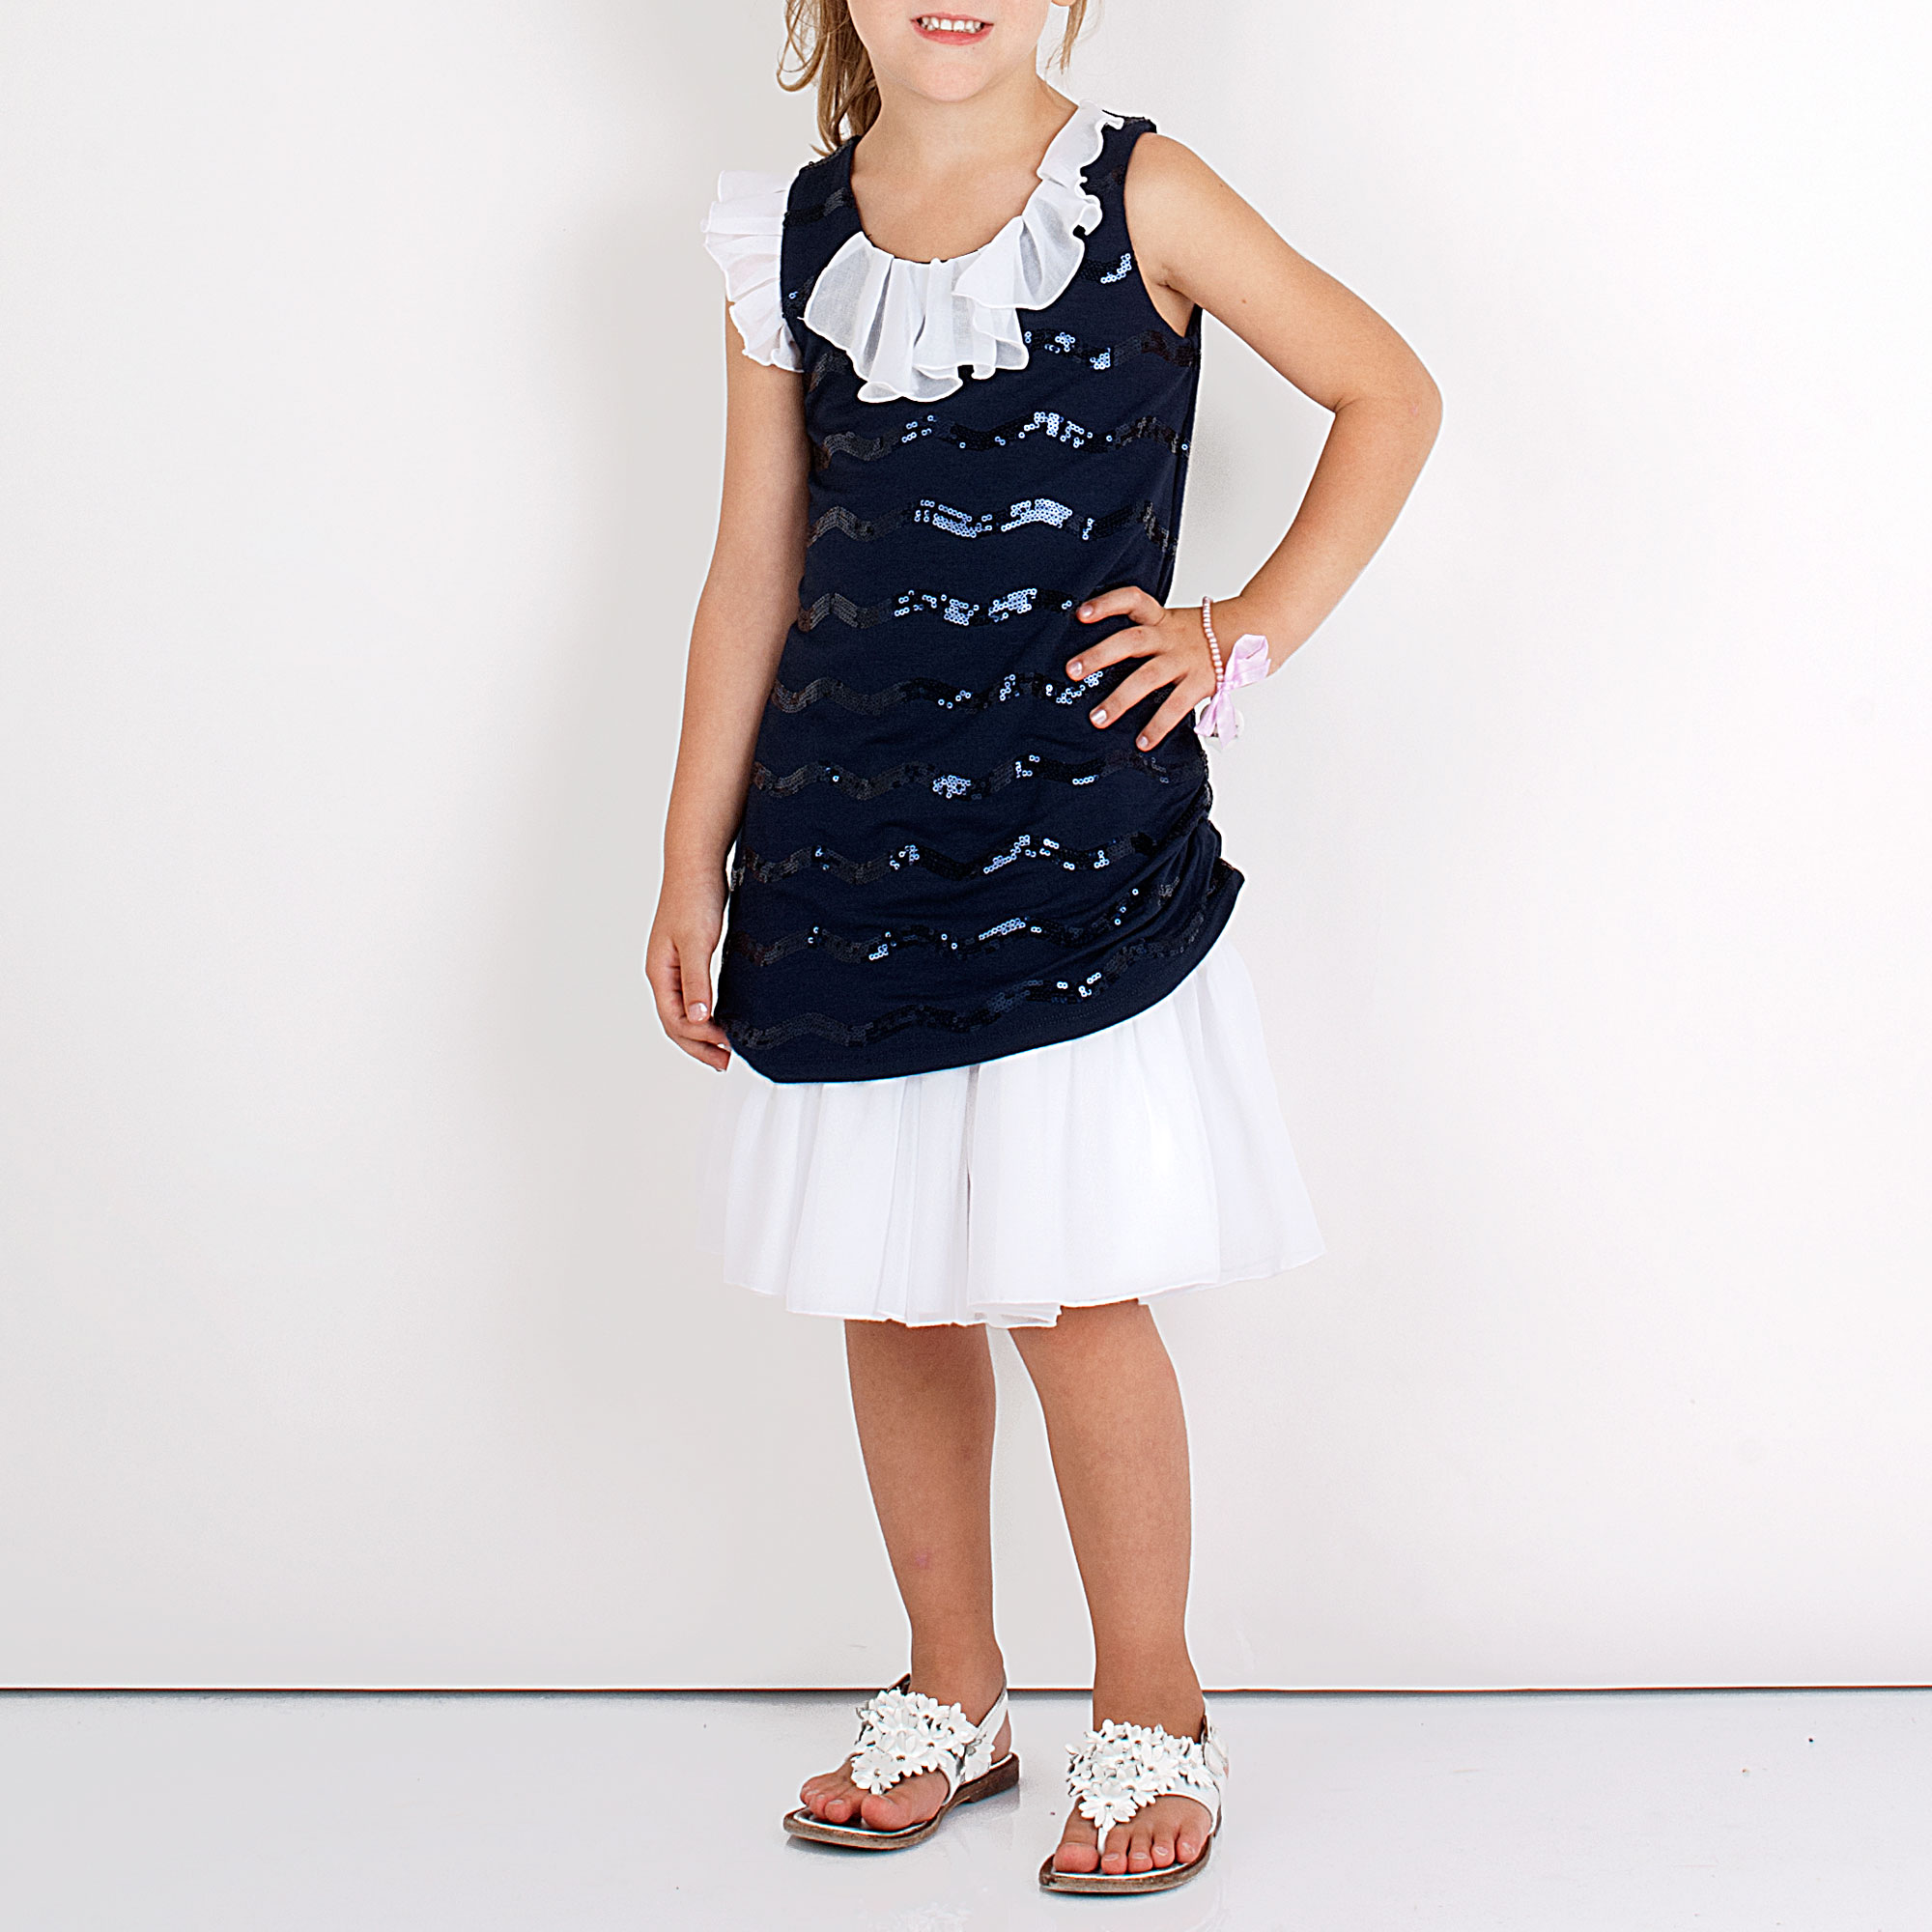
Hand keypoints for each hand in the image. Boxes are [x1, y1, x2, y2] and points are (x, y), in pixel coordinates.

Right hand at [646, 874, 730, 1071]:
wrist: (697, 864)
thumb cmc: (694, 897)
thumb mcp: (698, 942)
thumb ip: (697, 982)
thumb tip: (698, 1019)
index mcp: (660, 972)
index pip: (674, 1020)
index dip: (699, 1039)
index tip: (727, 1046)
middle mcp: (664, 973)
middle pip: (676, 1022)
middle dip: (699, 1045)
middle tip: (726, 1062)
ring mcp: (675, 966)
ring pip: (685, 1011)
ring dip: (703, 1033)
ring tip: (726, 1048)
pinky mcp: (690, 956)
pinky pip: (694, 995)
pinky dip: (708, 1013)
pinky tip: (724, 1017)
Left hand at [1064, 587, 1257, 749]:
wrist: (1255, 631)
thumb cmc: (1206, 634)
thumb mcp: (1175, 624)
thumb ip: (1148, 634)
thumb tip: (1106, 655)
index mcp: (1162, 619)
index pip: (1132, 600)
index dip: (1107, 604)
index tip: (1080, 614)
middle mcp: (1169, 637)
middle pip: (1130, 640)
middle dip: (1099, 656)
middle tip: (1072, 671)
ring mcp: (1184, 660)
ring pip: (1147, 677)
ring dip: (1120, 699)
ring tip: (1097, 718)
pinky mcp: (1200, 682)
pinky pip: (1175, 706)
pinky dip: (1158, 726)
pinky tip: (1143, 742)